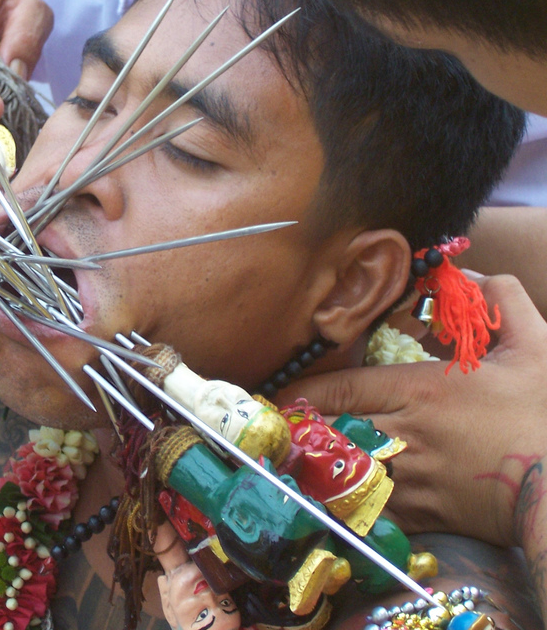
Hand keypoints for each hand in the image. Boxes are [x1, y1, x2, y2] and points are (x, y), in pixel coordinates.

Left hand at [279, 274, 546, 548]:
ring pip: (339, 468)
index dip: (304, 388)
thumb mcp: (535, 347)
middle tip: (270, 421)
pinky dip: (341, 502)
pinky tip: (321, 498)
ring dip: (311, 462)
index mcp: (421, 390)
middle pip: (330, 426)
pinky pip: (365, 509)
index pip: (342, 386)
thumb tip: (471, 274)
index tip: (281, 389)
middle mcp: (403, 433)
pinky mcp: (420, 515)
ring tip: (282, 457)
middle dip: (297, 424)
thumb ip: (501, 303)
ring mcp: (408, 477)